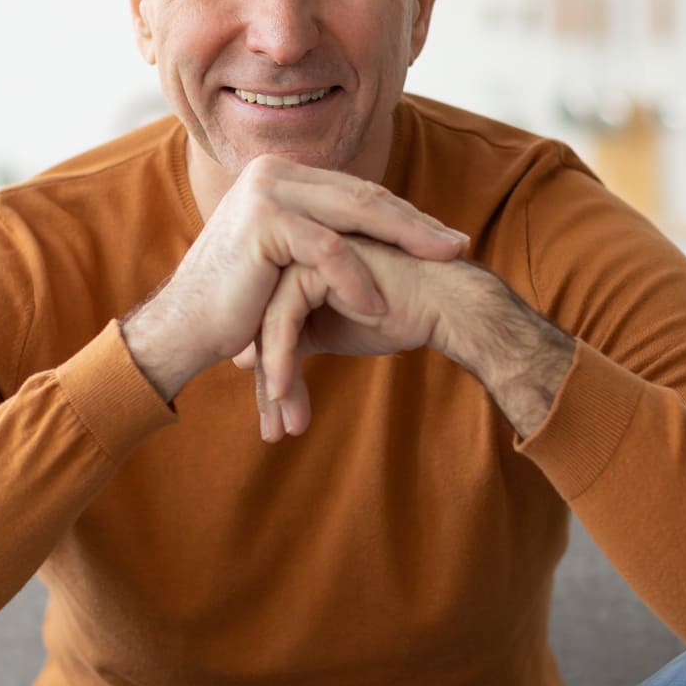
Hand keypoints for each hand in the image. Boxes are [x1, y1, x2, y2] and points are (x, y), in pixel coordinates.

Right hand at [121, 154, 470, 401]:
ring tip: (440, 264)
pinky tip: (380, 306)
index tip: (443, 237)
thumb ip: (321, 242)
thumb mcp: (287, 264)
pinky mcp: (264, 221)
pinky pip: (327, 249)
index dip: (402, 215)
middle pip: (361, 196)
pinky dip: (357, 278)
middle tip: (457, 245)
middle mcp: (271, 173)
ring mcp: (266, 190)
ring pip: (353, 213)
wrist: (183, 329)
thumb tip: (375, 242)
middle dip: (414, 222)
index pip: (355, 191)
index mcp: (279, 176)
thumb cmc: (235, 307)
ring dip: (403, 241)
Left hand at [230, 237, 455, 440]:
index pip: (264, 325)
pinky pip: (283, 316)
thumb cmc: (396, 315)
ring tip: (281, 426)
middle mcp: (292, 255)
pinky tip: (283, 391)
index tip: (275, 422)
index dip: (272, 378)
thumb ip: (286, 339)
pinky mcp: (315, 261)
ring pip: (266, 325)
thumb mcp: (327, 332)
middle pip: (260, 327)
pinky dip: (281, 358)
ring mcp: (302, 253)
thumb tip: (241, 361)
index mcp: (292, 266)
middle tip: (274, 433)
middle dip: (269, 386)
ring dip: (273, 382)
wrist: (445, 304)